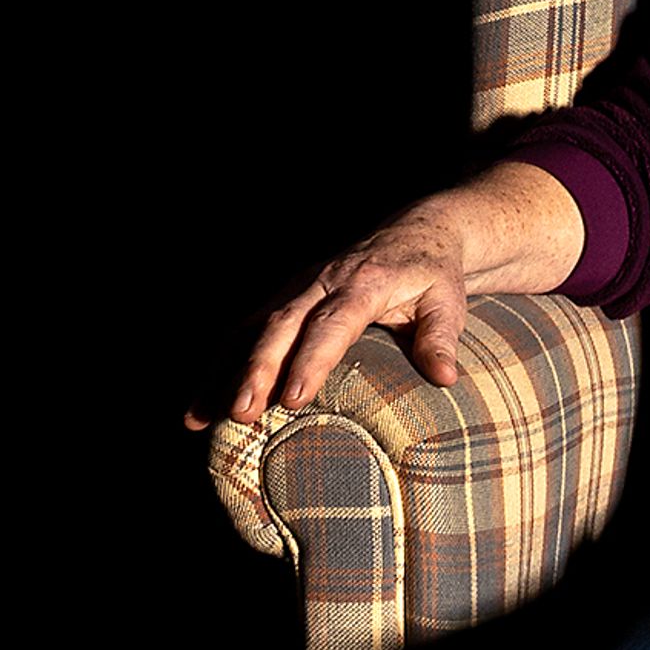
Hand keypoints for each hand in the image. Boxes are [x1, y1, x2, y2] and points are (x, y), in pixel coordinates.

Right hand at [195, 204, 476, 432]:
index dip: (310, 360)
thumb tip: (445, 377)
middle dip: (257, 370)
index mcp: (364, 283)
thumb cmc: (434, 274)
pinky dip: (221, 365)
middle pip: (281, 326)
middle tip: (240, 413)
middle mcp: (323, 282)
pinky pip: (247, 330)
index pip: (332, 324)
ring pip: (253, 328)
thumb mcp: (448, 300)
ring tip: (201, 417)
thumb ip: (441, 337)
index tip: (291, 398)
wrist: (418, 232)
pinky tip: (201, 404)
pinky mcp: (287, 298)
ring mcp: (300, 288)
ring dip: (225, 372)